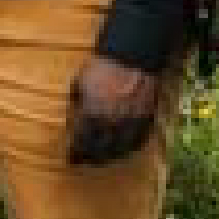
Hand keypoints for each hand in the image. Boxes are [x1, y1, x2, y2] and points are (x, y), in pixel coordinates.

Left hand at [64, 51, 169, 168]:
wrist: (133, 57)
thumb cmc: (102, 68)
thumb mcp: (79, 83)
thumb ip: (75, 105)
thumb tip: (73, 120)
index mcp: (91, 114)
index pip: (81, 143)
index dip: (75, 154)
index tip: (71, 159)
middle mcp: (111, 122)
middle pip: (100, 150)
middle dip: (91, 158)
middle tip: (86, 161)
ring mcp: (131, 122)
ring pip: (120, 149)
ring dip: (110, 156)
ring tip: (103, 159)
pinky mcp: (146, 118)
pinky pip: (138, 140)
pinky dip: (130, 148)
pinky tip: (124, 149)